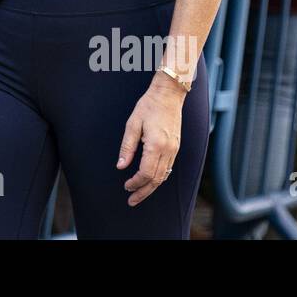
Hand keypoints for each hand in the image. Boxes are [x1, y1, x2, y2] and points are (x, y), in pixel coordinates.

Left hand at [117, 81, 184, 205]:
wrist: (169, 95)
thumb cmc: (148, 106)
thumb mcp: (133, 124)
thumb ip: (127, 147)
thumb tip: (121, 166)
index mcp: (156, 145)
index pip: (146, 173)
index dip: (135, 183)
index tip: (126, 186)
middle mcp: (168, 150)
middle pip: (156, 179)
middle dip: (143, 192)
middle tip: (131, 201)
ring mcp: (174, 149)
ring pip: (164, 176)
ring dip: (151, 187)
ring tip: (139, 194)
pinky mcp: (176, 147)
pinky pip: (168, 168)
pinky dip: (159, 178)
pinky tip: (150, 181)